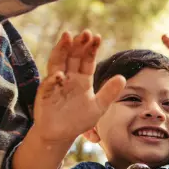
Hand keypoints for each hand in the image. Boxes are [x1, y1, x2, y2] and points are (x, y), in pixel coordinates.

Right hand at [32, 31, 124, 145]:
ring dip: (61, 50)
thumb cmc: (78, 120)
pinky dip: (54, 79)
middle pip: (72, 56)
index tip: (97, 37)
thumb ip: (109, 93)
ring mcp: (55, 84)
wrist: (61, 135)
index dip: (91, 49)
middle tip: (85, 33)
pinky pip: (49, 85)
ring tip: (67, 37)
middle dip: (78, 44)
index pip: (87, 60)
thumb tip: (122, 77)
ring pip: (58, 62)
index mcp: (82, 79)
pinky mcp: (45, 94)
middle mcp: (68, 77)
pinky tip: (60, 75)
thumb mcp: (98, 107)